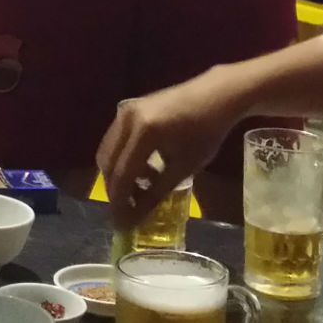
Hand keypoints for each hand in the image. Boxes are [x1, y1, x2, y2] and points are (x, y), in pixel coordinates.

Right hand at [97, 68, 248, 226]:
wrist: (215, 96)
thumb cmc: (205, 133)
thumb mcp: (183, 168)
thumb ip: (154, 194)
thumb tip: (133, 218)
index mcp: (143, 132)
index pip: (121, 175)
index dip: (118, 203)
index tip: (120, 226)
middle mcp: (127, 118)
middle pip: (108, 163)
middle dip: (115, 190)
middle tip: (126, 211)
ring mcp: (126, 110)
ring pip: (109, 150)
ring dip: (118, 174)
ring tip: (139, 190)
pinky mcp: (129, 107)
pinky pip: (116, 139)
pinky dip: (123, 158)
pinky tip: (144, 169)